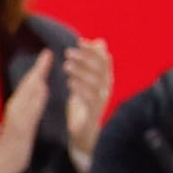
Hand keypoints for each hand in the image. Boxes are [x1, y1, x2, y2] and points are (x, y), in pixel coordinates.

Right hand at [0, 52, 54, 172]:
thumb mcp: (25, 124)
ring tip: (46, 63)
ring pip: (27, 94)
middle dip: (39, 68)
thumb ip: (31, 109)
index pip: (30, 84)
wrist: (2, 165)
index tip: (48, 53)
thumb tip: (39, 93)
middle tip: (48, 51)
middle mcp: (15, 109)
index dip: (39, 69)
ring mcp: (16, 118)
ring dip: (37, 78)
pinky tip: (42, 89)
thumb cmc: (15, 145)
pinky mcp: (19, 129)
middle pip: (28, 84)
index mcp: (17, 107)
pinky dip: (35, 99)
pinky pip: (29, 110)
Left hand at [62, 38, 114, 162]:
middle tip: (67, 52)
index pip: (104, 59)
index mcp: (105, 78)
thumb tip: (100, 42)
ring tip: (66, 66)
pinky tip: (70, 83)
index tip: (79, 41)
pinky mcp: (95, 111)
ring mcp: (102, 99)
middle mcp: (107, 87)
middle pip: (100, 68)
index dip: (93, 49)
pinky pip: (90, 98)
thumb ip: (92, 62)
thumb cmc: (85, 102)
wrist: (84, 131)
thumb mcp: (88, 80)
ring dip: (81, 72)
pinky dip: (81, 89)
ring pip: (96, 82)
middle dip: (84, 58)